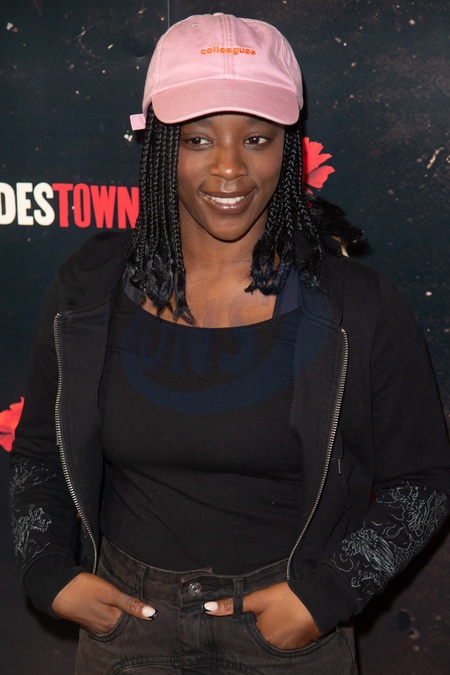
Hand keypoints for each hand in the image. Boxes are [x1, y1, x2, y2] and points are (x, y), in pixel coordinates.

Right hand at [51, 572, 156, 633]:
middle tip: (151, 609)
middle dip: (138, 619)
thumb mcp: (110, 593)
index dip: (146, 617)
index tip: (158, 612)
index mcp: (113, 622)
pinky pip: (109, 622)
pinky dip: (116, 617)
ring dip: (127, 618)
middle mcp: (106, 628)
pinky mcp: (92, 621)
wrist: (58, 590)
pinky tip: (121, 611)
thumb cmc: (84, 588)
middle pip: (127, 625)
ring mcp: (98, 626)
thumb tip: (153, 614)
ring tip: (139, 609)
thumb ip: (130, 604)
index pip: (136, 624)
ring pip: (118, 624)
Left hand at [203, 581, 321, 649]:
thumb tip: (207, 608)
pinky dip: (284, 635)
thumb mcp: (259, 599)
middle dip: (257, 633)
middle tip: (260, 619)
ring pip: (273, 642)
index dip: (245, 629)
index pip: (246, 638)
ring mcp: (289, 648)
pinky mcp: (301, 645)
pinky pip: (287, 642)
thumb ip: (233, 605)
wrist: (319, 599)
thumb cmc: (287, 598)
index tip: (245, 621)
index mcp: (262, 638)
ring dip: (271, 634)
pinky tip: (285, 623)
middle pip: (260, 642)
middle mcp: (274, 648)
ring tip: (273, 620)